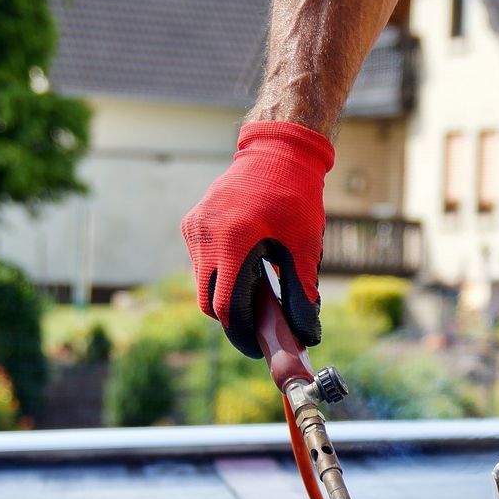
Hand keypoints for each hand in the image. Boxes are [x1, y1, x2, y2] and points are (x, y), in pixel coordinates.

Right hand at [180, 121, 333, 354]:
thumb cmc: (296, 198)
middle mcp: (205, 235)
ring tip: (256, 292)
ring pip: (201, 284)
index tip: (258, 346)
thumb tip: (307, 335)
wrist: (277, 152)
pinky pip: (199, 264)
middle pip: (208, 301)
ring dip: (225, 295)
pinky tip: (245, 266)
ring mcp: (194, 228)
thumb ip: (302, 294)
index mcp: (233, 241)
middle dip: (231, 318)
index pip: (225, 306)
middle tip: (258, 326)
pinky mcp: (191, 223)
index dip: (241, 333)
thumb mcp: (304, 246)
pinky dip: (218, 274)